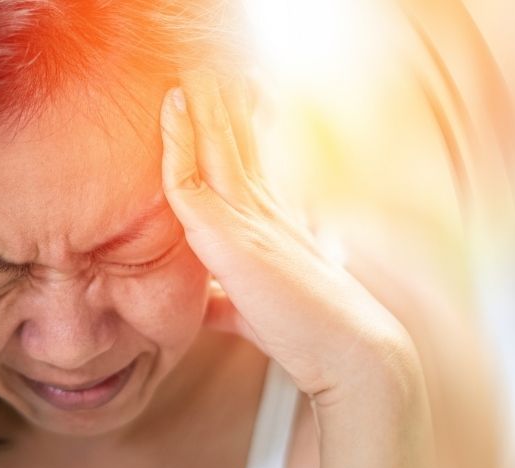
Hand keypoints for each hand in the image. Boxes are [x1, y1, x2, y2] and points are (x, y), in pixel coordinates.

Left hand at [159, 71, 421, 400]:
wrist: (345, 351)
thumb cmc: (303, 333)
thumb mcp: (249, 310)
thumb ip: (222, 300)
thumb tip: (204, 305)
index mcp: (264, 223)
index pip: (240, 164)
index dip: (225, 132)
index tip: (208, 105)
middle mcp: (259, 211)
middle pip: (231, 144)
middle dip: (214, 106)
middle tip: (201, 69)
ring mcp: (249, 218)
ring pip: (214, 149)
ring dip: (198, 109)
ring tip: (184, 73)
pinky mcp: (232, 235)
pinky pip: (190, 182)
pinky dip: (176, 146)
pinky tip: (170, 116)